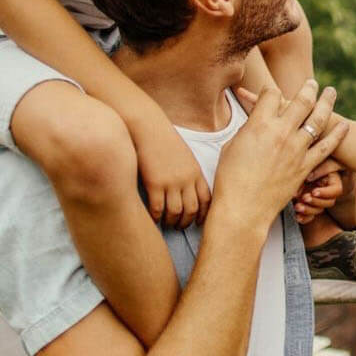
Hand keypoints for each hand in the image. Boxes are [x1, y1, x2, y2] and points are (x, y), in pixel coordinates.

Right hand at [130, 107, 210, 228]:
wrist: (149, 128)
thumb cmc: (164, 140)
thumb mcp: (185, 156)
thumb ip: (189, 172)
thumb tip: (188, 188)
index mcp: (196, 172)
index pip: (206, 199)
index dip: (204, 214)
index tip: (199, 222)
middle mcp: (186, 179)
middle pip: (192, 209)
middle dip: (188, 221)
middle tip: (181, 227)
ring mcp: (171, 182)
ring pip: (175, 212)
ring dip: (172, 221)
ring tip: (167, 225)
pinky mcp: (154, 183)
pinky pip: (157, 208)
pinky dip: (156, 217)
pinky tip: (153, 219)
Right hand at [214, 80, 346, 233]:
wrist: (243, 209)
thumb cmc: (230, 179)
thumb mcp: (232, 146)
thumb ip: (249, 129)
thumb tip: (256, 122)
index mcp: (258, 125)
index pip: (271, 95)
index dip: (272, 90)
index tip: (274, 91)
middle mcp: (280, 133)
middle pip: (300, 101)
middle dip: (308, 88)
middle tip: (313, 83)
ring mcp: (296, 149)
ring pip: (317, 119)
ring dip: (326, 103)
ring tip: (331, 93)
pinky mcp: (305, 166)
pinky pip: (326, 147)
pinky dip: (337, 135)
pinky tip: (344, 126)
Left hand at [294, 160, 342, 223]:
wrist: (302, 162)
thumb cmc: (310, 157)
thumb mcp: (316, 161)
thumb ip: (317, 167)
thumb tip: (309, 178)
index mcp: (333, 179)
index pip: (336, 190)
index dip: (325, 193)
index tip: (314, 192)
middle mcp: (327, 190)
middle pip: (329, 202)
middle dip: (315, 202)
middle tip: (304, 198)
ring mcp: (319, 198)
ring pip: (319, 210)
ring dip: (308, 210)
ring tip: (297, 206)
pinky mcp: (311, 205)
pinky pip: (311, 216)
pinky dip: (304, 218)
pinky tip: (297, 216)